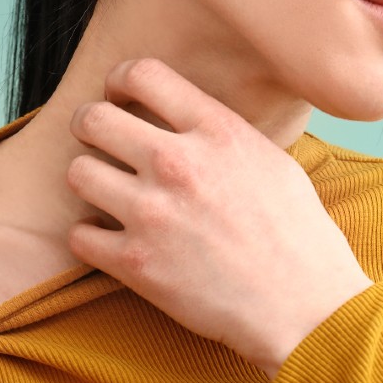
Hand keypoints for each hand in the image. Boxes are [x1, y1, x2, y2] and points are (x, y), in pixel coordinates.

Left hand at [64, 58, 373, 378]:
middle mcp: (178, 164)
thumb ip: (221, 134)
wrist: (304, 308)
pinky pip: (79, 235)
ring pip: (77, 173)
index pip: (142, 73)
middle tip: (98, 143)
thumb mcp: (272, 162)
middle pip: (93, 118)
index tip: (119, 97)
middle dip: (89, 127)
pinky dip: (90, 239)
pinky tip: (110, 241)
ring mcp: (152, 214)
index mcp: (216, 132)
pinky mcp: (135, 263)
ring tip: (107, 194)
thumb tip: (187, 118)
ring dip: (88, 182)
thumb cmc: (297, 238)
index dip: (119, 81)